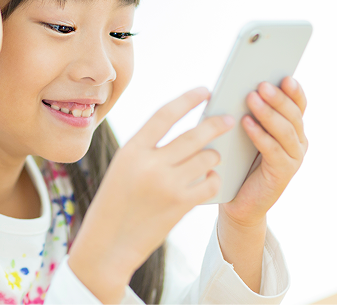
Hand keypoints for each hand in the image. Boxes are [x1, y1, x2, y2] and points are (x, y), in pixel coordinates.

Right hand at [68, 87, 232, 304]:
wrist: (108, 244)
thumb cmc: (114, 203)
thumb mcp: (122, 168)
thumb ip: (148, 150)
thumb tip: (182, 132)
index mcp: (131, 150)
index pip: (165, 114)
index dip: (188, 99)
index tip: (204, 91)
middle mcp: (150, 164)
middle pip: (194, 135)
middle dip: (216, 124)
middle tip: (228, 119)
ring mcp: (167, 185)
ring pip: (207, 158)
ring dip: (214, 156)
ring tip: (213, 158)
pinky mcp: (181, 205)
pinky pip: (210, 183)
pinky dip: (214, 179)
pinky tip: (209, 180)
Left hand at [221, 76, 308, 227]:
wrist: (239, 202)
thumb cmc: (240, 163)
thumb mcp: (246, 135)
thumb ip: (251, 114)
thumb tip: (242, 88)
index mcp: (292, 129)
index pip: (298, 105)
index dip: (294, 91)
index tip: (285, 76)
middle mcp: (298, 142)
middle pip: (293, 115)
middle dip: (278, 98)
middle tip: (262, 84)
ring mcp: (294, 158)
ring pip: (285, 130)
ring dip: (268, 112)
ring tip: (252, 97)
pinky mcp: (284, 172)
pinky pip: (273, 149)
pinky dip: (259, 134)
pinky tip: (246, 122)